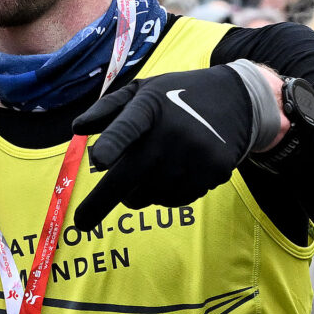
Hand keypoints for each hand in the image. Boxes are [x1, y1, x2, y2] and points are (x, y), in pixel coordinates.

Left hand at [70, 64, 268, 232]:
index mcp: (150, 107)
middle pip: (131, 177)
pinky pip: (175, 200)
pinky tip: (173, 174)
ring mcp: (196, 154)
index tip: (100, 161)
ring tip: (148, 172)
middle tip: (81, 222)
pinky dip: (165, 195)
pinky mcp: (215, 171)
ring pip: (150, 195)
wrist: (238, 99)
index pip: (129, 126)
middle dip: (100, 203)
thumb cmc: (176, 97)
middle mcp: (174, 132)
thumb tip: (76, 129)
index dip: (114, 143)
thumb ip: (107, 109)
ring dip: (138, 193)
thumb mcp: (142, 91)